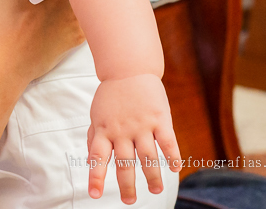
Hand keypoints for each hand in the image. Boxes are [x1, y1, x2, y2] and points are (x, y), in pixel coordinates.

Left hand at [86, 74, 180, 204]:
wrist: (129, 69)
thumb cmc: (111, 96)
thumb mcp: (97, 115)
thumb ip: (95, 138)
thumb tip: (90, 161)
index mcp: (104, 130)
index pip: (97, 158)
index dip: (95, 177)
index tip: (94, 195)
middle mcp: (122, 130)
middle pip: (125, 163)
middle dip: (127, 185)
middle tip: (129, 201)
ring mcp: (142, 125)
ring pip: (148, 157)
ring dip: (152, 176)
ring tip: (155, 190)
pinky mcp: (160, 119)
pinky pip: (168, 142)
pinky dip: (172, 157)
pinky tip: (175, 169)